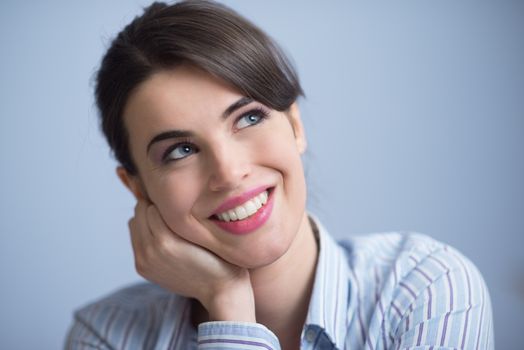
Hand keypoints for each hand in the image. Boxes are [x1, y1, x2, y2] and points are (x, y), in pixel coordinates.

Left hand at [129, 199, 255, 321]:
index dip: (164, 201)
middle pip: (138, 212)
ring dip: (146, 220)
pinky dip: (145, 234)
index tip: (175, 202)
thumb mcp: (202, 231)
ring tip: (165, 224)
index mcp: (166, 240)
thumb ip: (179, 216)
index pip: (151, 205)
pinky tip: (162, 238)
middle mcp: (151, 251)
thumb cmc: (218, 254)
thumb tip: (161, 197)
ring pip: (134, 224)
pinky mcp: (142, 269)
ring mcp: (144, 261)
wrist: (219, 288)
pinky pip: (135, 240)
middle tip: (169, 211)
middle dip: (152, 208)